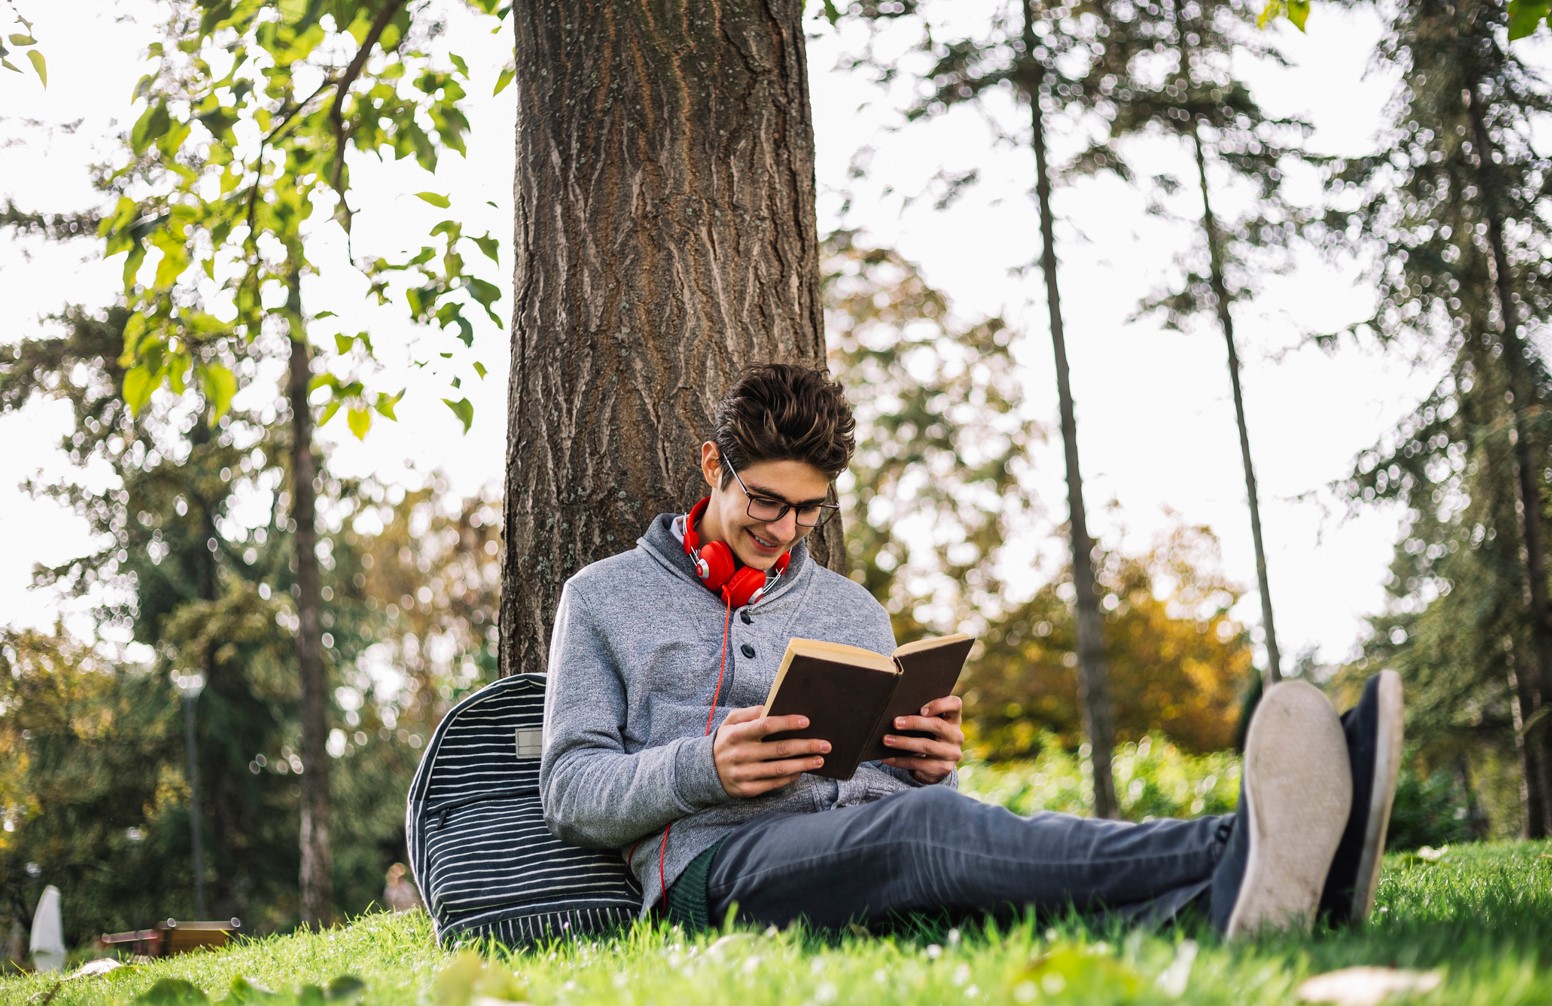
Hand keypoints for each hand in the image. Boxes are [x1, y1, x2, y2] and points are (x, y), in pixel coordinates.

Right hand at [713, 705, 830, 797]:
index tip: (806, 721)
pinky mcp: (747, 789)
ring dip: (803, 764)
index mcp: (736, 734)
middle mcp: (740, 755)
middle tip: (825, 744)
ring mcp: (744, 774)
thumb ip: (749, 713)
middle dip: (805, 746)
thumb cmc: (726, 741)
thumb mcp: (730, 722)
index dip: (787, 723)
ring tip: (820, 759)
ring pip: (780, 769)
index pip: (765, 726)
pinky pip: (774, 783)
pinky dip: (790, 777)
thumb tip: (770, 707)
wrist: (704, 770)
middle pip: (779, 749)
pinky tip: (802, 770)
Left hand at [881, 695, 962, 783]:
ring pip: (927, 746)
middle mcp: (956, 735)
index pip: (955, 704)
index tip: (921, 709)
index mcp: (953, 719)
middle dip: (914, 723)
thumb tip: (894, 711)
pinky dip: (900, 760)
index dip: (940, 704)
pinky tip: (887, 758)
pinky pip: (919, 764)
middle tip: (895, 722)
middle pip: (937, 725)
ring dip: (903, 742)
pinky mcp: (943, 769)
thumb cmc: (928, 736)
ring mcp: (951, 753)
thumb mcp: (929, 725)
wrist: (936, 765)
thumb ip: (921, 716)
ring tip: (886, 740)